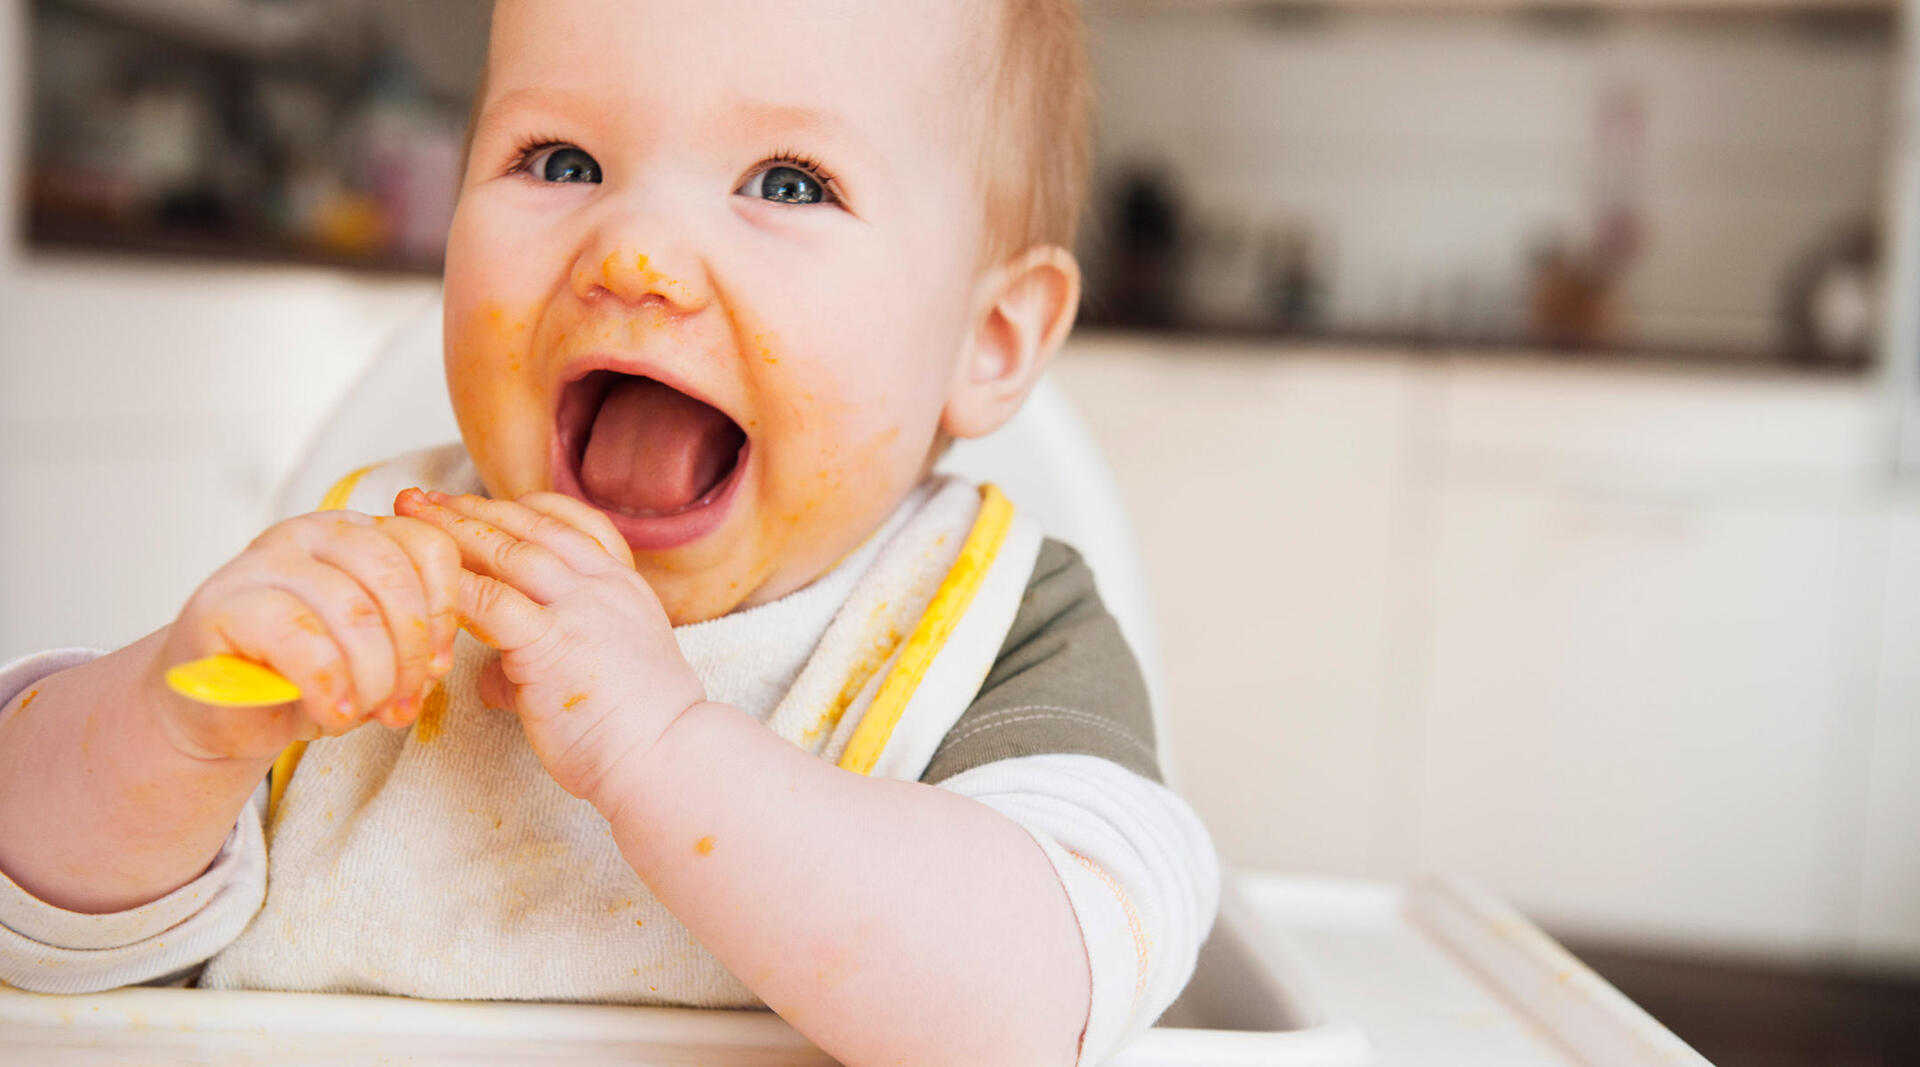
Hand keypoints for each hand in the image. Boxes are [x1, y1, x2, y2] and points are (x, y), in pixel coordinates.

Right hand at [156, 508, 462, 761]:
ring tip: (362, 713)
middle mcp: (310, 535)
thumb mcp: (374, 656)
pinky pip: (302, 641)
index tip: (439, 666)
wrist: (216, 711)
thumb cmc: (301, 678)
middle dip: (411, 653)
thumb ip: (409, 646)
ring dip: (373, 677)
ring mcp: (263, 564)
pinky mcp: (224, 605)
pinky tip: (331, 714)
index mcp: (356, 534)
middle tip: (402, 705)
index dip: (444, 612)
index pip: (426, 546)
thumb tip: (437, 664)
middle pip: (393, 577)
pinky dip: (330, 687)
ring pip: (353, 610)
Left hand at [394, 489, 704, 807]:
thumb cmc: (637, 730)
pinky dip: (454, 584)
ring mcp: (581, 608)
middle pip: (530, 526)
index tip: (479, 504)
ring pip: (508, 549)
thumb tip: (498, 677)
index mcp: (621, 586)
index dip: (520, 508)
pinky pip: (491, 600)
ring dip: (455, 529)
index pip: (572, 524)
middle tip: (423, 497)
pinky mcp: (552, 642)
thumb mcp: (600, 674)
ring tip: (412, 516)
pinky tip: (422, 579)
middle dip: (472, 507)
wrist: (667, 757)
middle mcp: (603, 585)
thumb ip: (544, 660)